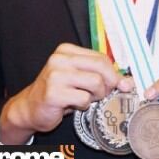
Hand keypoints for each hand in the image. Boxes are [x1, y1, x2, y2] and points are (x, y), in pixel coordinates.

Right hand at [0, 43, 133, 144]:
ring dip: (95, 96)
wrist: (30, 107)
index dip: (113, 73)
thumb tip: (127, 82)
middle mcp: (59, 59)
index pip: (101, 57)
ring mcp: (55, 75)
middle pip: (101, 66)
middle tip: (102, 94)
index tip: (115, 85)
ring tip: (84, 98)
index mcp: (66, 51)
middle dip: (108, 84)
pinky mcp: (54, 93)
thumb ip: (101, 75)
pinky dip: (83, 105)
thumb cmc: (58, 92)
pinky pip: (83, 99)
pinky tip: (73, 105)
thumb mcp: (79, 78)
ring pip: (95, 83)